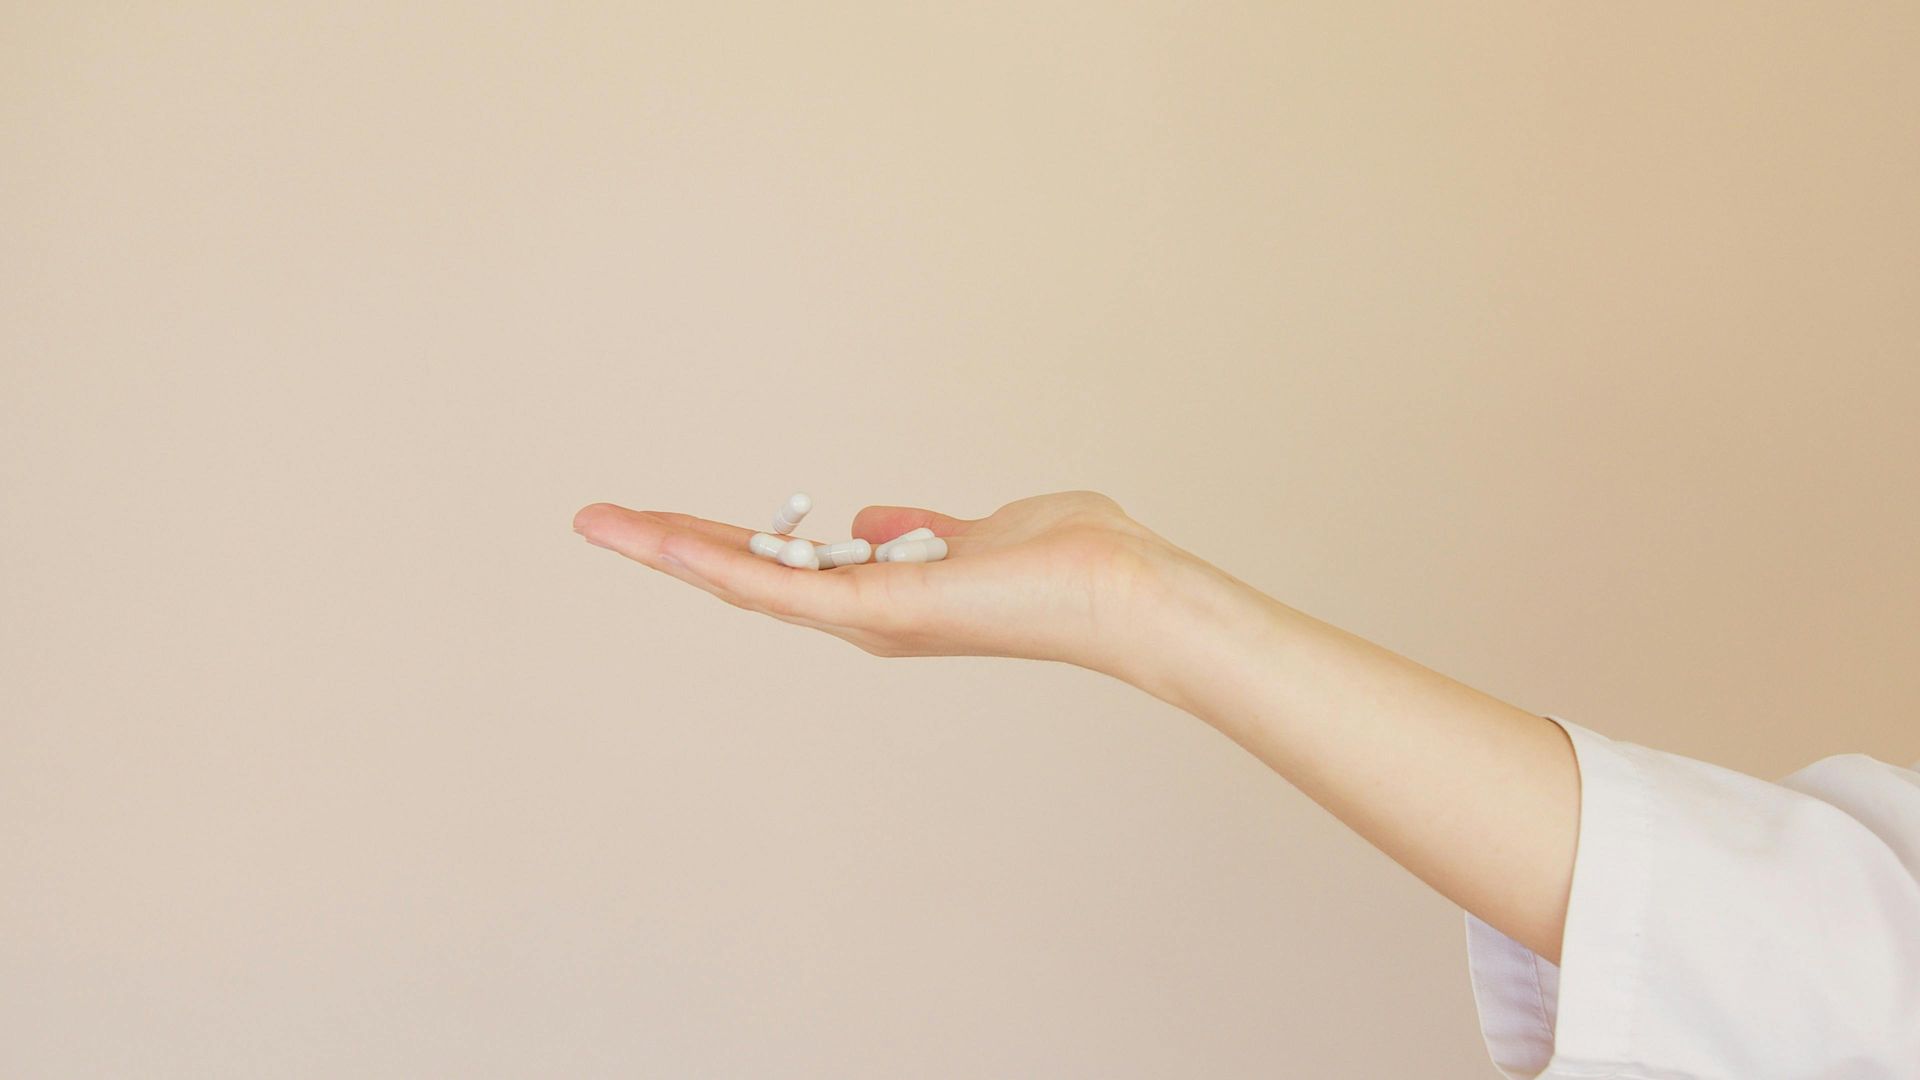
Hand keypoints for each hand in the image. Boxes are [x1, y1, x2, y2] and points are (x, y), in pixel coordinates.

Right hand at [571, 491, 1186, 679]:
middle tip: (595, 520)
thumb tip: (872, 519)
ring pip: (749, 583)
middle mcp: (863, 615)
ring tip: (604, 523)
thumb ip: (919, 531)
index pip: (779, 565)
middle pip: (746, 576)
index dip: (713, 542)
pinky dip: (724, 563)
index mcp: (880, 594)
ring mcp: (868, 617)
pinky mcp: (884, 608)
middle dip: (667, 548)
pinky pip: (787, 585)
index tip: (657, 521)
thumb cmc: (1069, 563)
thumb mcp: (975, 533)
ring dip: (670, 551)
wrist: (1123, 592)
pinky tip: (669, 541)